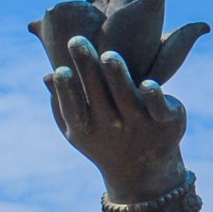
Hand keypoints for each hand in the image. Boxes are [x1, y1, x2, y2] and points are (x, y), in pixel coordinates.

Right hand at [46, 39, 189, 202]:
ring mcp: (139, 125)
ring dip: (117, 76)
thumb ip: (62, 103)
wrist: (144, 170)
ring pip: (126, 97)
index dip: (66, 91)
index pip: (73, 109)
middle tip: (76, 41)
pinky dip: (154, 98)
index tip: (60, 70)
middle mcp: (111, 128)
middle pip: (97, 96)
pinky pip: (159, 109)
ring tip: (108, 56)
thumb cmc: (104, 139)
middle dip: (86, 68)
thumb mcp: (80, 126)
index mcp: (86, 129)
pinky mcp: (165, 121)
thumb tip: (47, 77)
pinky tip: (147, 85)